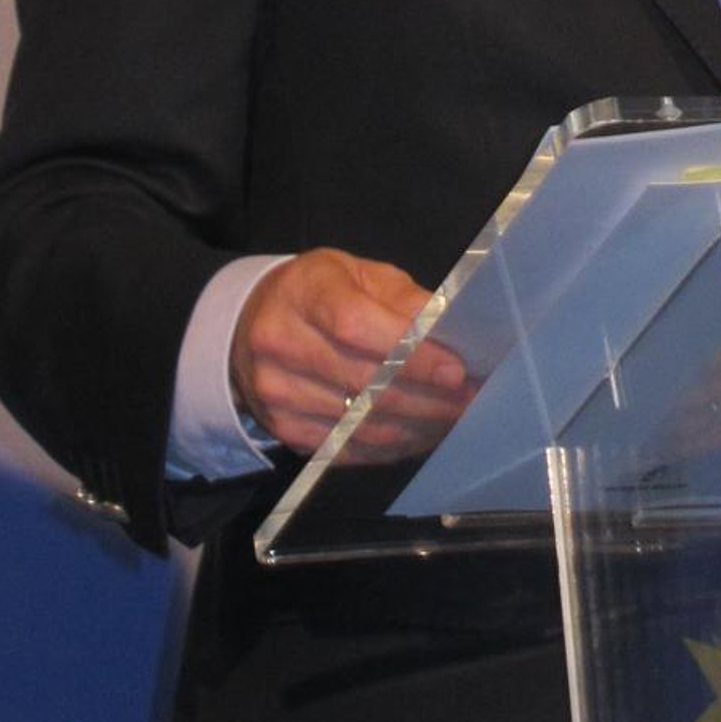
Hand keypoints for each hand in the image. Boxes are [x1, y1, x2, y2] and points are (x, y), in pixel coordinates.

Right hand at [228, 248, 473, 463]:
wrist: (248, 326)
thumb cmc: (316, 293)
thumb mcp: (357, 274)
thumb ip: (403, 299)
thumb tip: (451, 330)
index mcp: (304, 293)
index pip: (357, 327)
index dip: (410, 353)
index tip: (455, 370)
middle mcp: (281, 344)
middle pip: (363, 382)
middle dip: (427, 397)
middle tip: (471, 400)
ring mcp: (277, 393)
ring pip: (359, 423)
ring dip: (416, 426)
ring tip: (454, 419)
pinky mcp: (283, 430)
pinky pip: (347, 447)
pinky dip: (391, 447)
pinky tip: (420, 434)